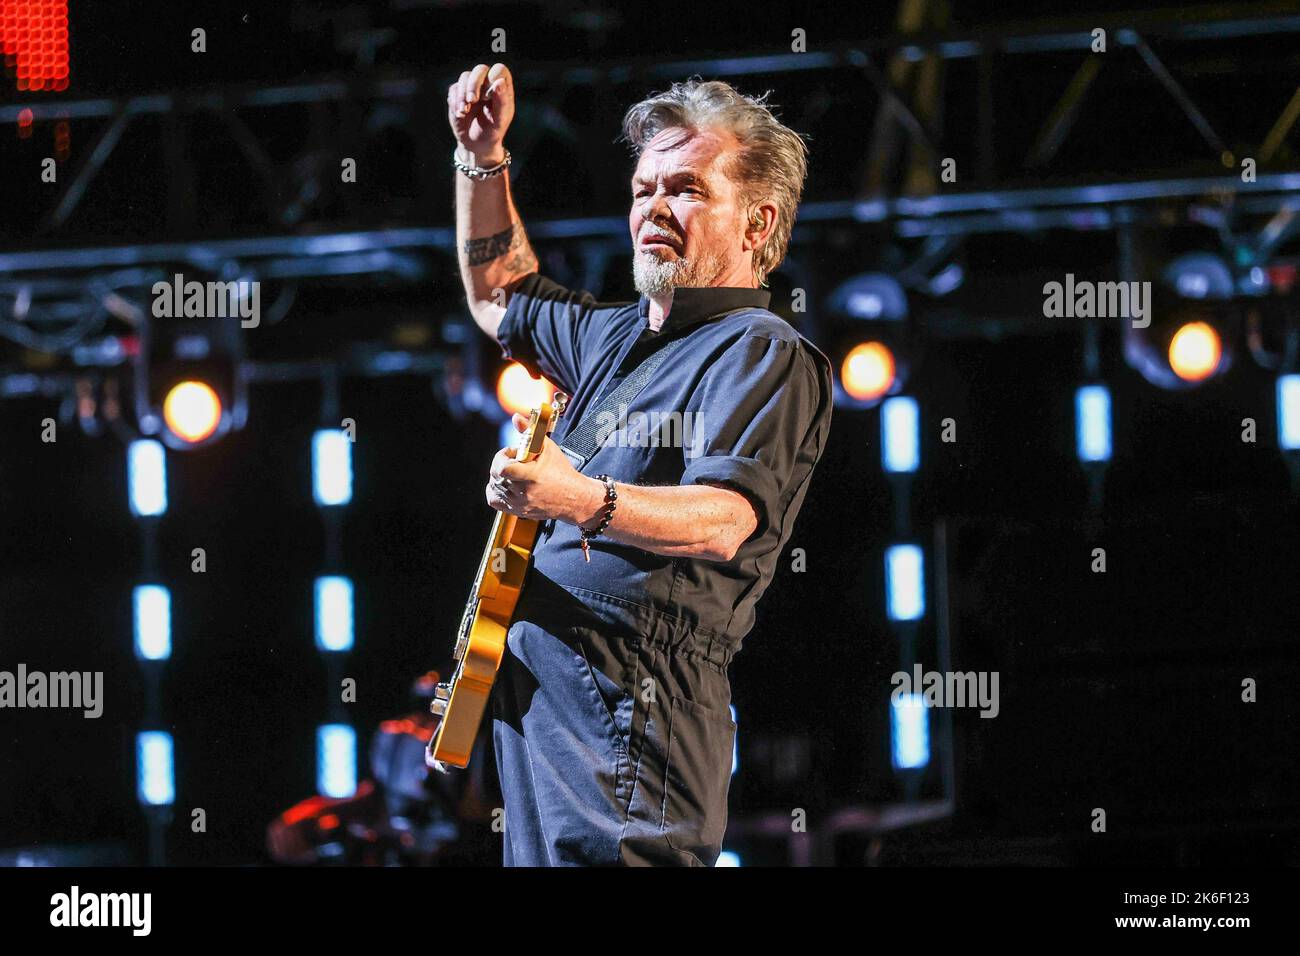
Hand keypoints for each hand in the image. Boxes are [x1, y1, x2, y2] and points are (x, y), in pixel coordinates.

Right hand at [448, 62, 513, 161]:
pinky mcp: (458, 94)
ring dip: (463, 93)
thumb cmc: (493, 131)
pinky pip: (454, 89)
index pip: (499, 70)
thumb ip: (501, 100)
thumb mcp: (500, 119)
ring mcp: (471, 87)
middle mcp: (487, 83)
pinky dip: (455, 101)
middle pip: (480, 70)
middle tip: (472, 100)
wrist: (477, 144)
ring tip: (464, 110)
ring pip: (465, 77)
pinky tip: (460, 114)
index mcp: (501, 87)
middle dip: (474, 84)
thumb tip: (499, 81)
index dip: (493, 78)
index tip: (489, 96)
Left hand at [486, 413, 602, 524]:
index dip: (501, 457)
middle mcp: (524, 492)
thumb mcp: (548, 447)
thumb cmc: (561, 471)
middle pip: (496, 476)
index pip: (502, 469)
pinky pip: (494, 500)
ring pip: (494, 486)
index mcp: (532, 476)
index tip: (511, 452)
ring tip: (514, 471)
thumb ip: (529, 431)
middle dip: (502, 463)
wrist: (573, 497)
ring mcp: (520, 504)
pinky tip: (506, 483)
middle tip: (515, 459)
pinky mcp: (518, 511)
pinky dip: (495, 490)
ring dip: (499, 475)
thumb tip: (516, 417)